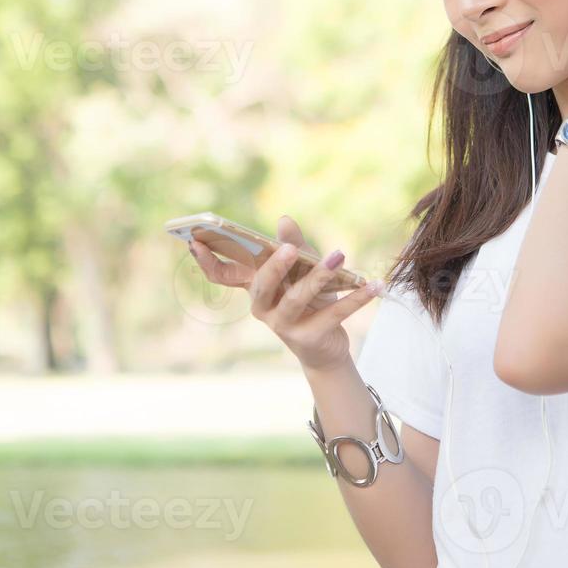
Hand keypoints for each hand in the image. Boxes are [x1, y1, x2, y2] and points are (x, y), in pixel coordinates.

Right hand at [187, 214, 382, 371]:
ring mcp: (282, 325)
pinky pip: (333, 314)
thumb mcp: (302, 269)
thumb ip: (294, 245)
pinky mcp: (307, 339)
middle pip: (261, 285)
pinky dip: (356, 298)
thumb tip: (284, 220)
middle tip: (290, 248)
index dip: (206, 259)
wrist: (325, 348)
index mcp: (255, 287)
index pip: (223, 274)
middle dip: (275, 266)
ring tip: (338, 254)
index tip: (192, 239)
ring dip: (320, 276)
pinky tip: (374, 285)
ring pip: (297, 298)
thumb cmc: (310, 300)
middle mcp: (262, 307)